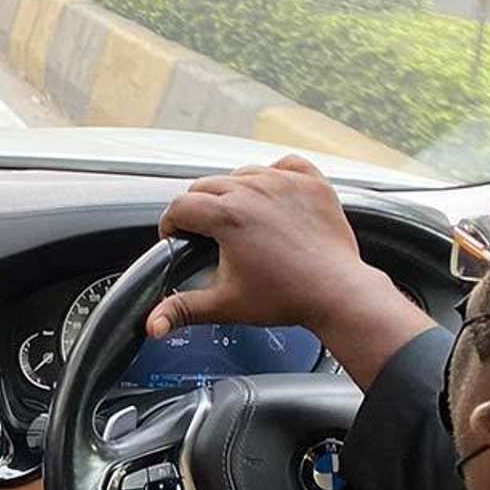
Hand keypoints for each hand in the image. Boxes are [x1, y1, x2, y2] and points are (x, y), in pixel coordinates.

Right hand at [148, 155, 378, 337]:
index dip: (171, 224)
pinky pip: (283, 164)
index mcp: (227, 216)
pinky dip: (274, 175)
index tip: (176, 237)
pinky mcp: (311, 183)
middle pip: (206, 185)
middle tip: (207, 234)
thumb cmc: (286, 298)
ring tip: (240, 219)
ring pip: (242, 173)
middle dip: (199, 208)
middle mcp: (254, 190)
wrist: (337, 293)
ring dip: (234, 191)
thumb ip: (182, 310)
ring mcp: (284, 182)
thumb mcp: (225, 305)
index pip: (180, 206)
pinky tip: (271, 196)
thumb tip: (152, 325)